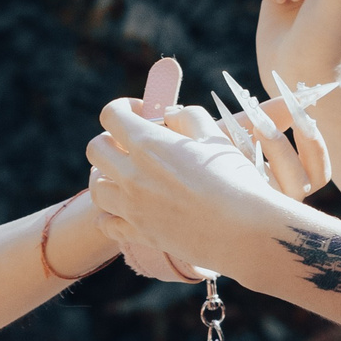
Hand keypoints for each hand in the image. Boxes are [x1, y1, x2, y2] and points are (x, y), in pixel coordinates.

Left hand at [88, 97, 277, 276]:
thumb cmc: (236, 179)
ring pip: (95, 188)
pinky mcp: (138, 233)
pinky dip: (110, 215)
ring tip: (126, 176)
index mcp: (148, 145)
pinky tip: (127, 209)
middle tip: (130, 145)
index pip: (111, 115)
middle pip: (95, 149)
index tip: (139, 111)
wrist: (246, 231)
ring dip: (106, 177)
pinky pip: (105, 224)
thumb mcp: (215, 136)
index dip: (122, 107)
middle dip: (110, 140)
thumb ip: (187, 116)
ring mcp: (131, 207)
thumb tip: (167, 115)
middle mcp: (131, 175)